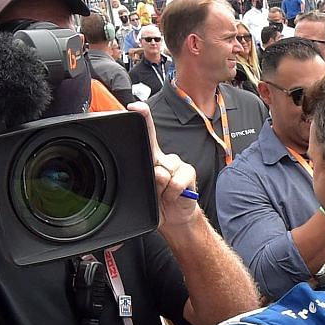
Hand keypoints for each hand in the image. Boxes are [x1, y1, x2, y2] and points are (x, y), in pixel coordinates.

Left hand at [127, 101, 200, 228]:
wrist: (176, 216)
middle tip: (154, 181)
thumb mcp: (144, 194)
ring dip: (162, 187)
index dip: (142, 118)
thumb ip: (147, 182)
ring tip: (163, 194)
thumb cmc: (158, 203)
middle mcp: (163, 158)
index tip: (135, 107)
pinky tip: (173, 196)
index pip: (145, 135)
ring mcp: (176, 164)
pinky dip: (173, 193)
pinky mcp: (188, 172)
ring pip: (164, 170)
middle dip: (151, 161)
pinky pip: (176, 182)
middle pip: (155, 147)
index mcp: (149, 159)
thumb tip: (158, 173)